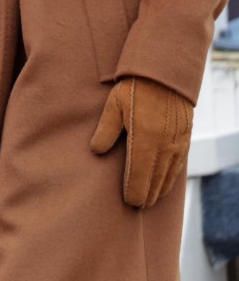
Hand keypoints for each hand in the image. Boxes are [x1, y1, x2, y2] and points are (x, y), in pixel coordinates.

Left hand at [90, 76, 192, 209]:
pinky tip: (165, 182)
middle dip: (147, 196)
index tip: (129, 203)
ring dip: (160, 189)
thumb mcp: (114, 106)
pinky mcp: (185, 138)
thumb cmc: (135, 88)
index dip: (134, 193)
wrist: (165, 74)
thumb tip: (97, 152)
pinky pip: (179, 164)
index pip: (139, 177)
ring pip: (169, 175)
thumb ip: (105, 130)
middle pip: (155, 181)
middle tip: (138, 207)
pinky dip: (171, 177)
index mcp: (145, 140)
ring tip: (151, 200)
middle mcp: (164, 146)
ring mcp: (177, 143)